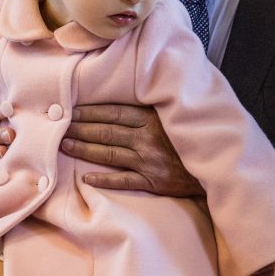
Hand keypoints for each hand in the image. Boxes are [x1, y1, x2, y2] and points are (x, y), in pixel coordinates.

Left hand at [60, 103, 203, 195]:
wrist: (215, 164)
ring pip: (109, 154)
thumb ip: (152, 107)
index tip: (70, 110)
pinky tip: (86, 178)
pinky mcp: (153, 181)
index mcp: (152, 119)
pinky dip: (104, 180)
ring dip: (85, 149)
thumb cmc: (190, 137)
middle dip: (80, 128)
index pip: (113, 113)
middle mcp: (147, 139)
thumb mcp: (174, 115)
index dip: (89, 112)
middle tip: (59, 126)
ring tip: (64, 146)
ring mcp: (149, 161)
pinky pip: (123, 181)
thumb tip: (129, 94)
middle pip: (106, 132)